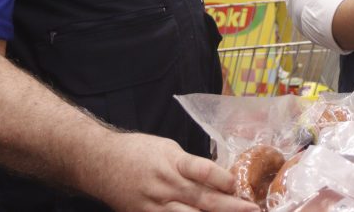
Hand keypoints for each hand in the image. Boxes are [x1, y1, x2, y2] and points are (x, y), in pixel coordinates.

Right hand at [91, 132, 258, 211]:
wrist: (100, 162)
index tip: (239, 184)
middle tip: (253, 210)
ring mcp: (156, 205)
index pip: (201, 170)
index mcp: (173, 161)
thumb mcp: (167, 148)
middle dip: (230, 207)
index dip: (222, 178)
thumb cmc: (138, 151)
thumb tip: (219, 179)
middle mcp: (166, 185)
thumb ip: (191, 165)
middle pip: (202, 199)